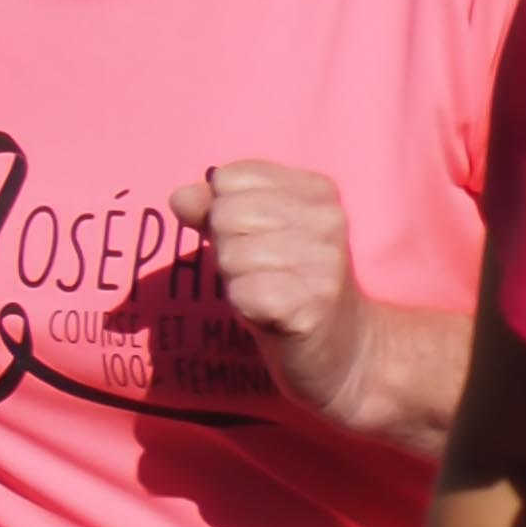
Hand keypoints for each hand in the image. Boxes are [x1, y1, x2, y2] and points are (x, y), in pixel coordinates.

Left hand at [172, 161, 377, 427]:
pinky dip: (245, 307)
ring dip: (237, 281)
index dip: (225, 212)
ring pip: (230, 254)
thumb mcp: (251, 236)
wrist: (344, 350)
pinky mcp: (311, 303)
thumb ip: (213, 209)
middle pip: (226, 214)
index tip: (260, 239)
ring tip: (271, 293)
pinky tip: (272, 313)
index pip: (229, 177)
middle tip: (265, 272)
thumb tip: (181, 196)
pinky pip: (242, 292)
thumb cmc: (290, 286)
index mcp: (318, 191)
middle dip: (229, 249)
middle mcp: (329, 219)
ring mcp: (324, 261)